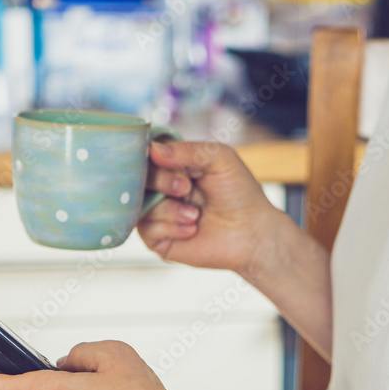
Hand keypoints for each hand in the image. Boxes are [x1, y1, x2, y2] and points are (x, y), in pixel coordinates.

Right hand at [140, 141, 280, 274]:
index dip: (149, 156)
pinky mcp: (158, 239)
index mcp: (172, 164)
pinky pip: (146, 229)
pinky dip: (171, 227)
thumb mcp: (220, 158)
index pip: (144, 153)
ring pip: (139, 205)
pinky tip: (193, 230)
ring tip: (195, 215)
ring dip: (169, 209)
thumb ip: (187, 150)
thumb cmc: (239, 193)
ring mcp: (157, 213)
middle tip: (186, 188)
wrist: (252, 233)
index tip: (165, 160)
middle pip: (135, 177)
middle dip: (161, 181)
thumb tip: (151, 149)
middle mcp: (160, 188)